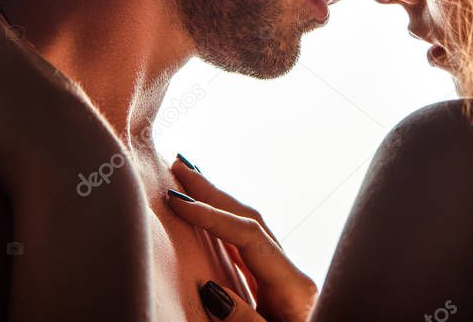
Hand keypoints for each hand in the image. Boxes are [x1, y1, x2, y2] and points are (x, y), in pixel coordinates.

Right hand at [166, 156, 317, 321]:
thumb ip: (244, 320)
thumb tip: (210, 287)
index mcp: (295, 287)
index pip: (248, 236)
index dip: (212, 216)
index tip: (177, 201)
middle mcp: (292, 276)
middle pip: (251, 221)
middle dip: (214, 191)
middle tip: (178, 165)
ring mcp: (286, 282)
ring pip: (250, 231)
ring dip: (218, 204)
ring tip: (189, 181)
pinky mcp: (279, 292)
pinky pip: (248, 250)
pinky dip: (223, 230)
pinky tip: (209, 221)